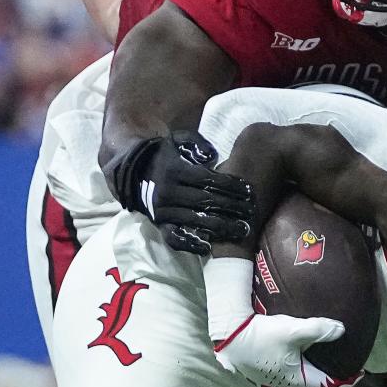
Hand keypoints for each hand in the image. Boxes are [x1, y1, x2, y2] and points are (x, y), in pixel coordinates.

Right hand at [102, 131, 254, 254]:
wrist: (134, 170)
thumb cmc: (165, 154)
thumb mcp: (177, 139)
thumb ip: (196, 142)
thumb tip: (212, 156)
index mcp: (174, 171)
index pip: (208, 180)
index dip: (230, 186)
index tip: (248, 191)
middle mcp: (167, 192)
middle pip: (205, 202)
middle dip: (232, 207)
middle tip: (251, 212)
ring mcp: (162, 211)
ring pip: (195, 221)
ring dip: (221, 227)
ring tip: (242, 229)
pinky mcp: (158, 224)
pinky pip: (173, 238)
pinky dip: (190, 244)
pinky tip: (208, 247)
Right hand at [214, 313, 348, 386]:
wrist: (230, 335)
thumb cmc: (262, 335)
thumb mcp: (294, 330)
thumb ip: (319, 330)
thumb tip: (342, 329)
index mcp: (295, 378)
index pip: (326, 384)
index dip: (344, 380)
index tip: (359, 375)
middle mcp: (284, 384)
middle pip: (313, 381)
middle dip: (329, 374)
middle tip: (345, 363)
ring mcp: (272, 379)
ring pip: (300, 376)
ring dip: (313, 369)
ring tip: (325, 356)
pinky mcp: (263, 370)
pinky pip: (288, 370)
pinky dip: (300, 364)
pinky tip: (301, 352)